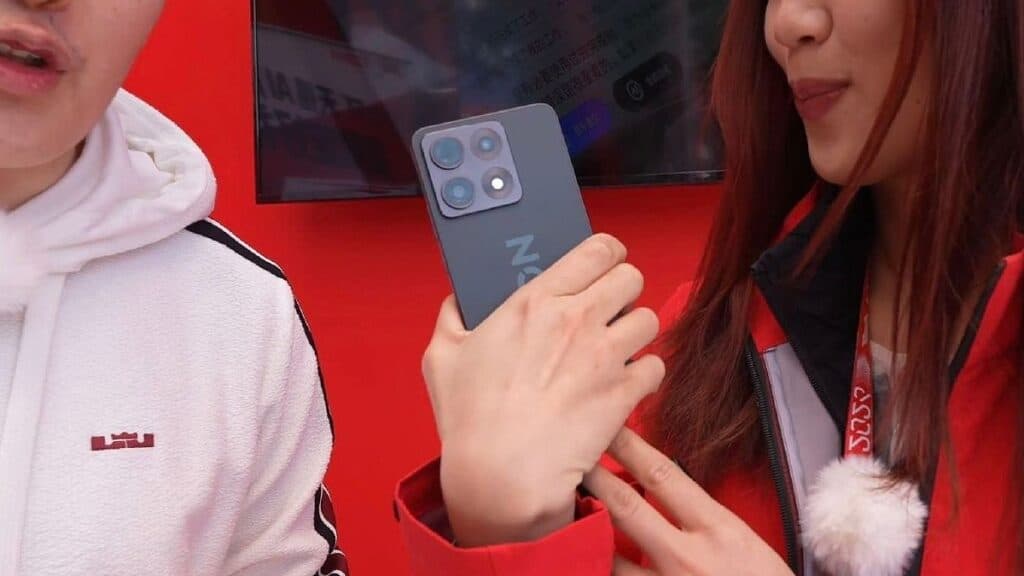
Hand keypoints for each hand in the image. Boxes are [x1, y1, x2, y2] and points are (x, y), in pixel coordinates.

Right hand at [422, 234, 664, 546]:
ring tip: (617, 349)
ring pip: (648, 319)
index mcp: (535, 301)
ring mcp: (604, 356)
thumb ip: (452, 317)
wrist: (501, 476)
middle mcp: (576, 319)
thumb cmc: (469, 419)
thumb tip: (458, 300)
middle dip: (623, 291)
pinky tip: (622, 385)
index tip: (602, 266)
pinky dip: (643, 375)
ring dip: (635, 332)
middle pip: (632, 277)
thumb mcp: (442, 357)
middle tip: (609, 310)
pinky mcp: (623, 393)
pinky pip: (655, 367)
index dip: (606, 255)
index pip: (598, 249)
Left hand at [584, 429, 792, 575]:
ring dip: (588, 538)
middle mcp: (689, 557)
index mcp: (718, 529)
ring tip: (565, 520)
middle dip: (594, 480)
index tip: (608, 425)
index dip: (631, 448)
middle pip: (628, 509)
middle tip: (568, 459)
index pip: (665, 476)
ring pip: (612, 559)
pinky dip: (599, 571)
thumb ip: (703, 518)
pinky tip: (581, 564)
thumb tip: (662, 489)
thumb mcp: (743, 542)